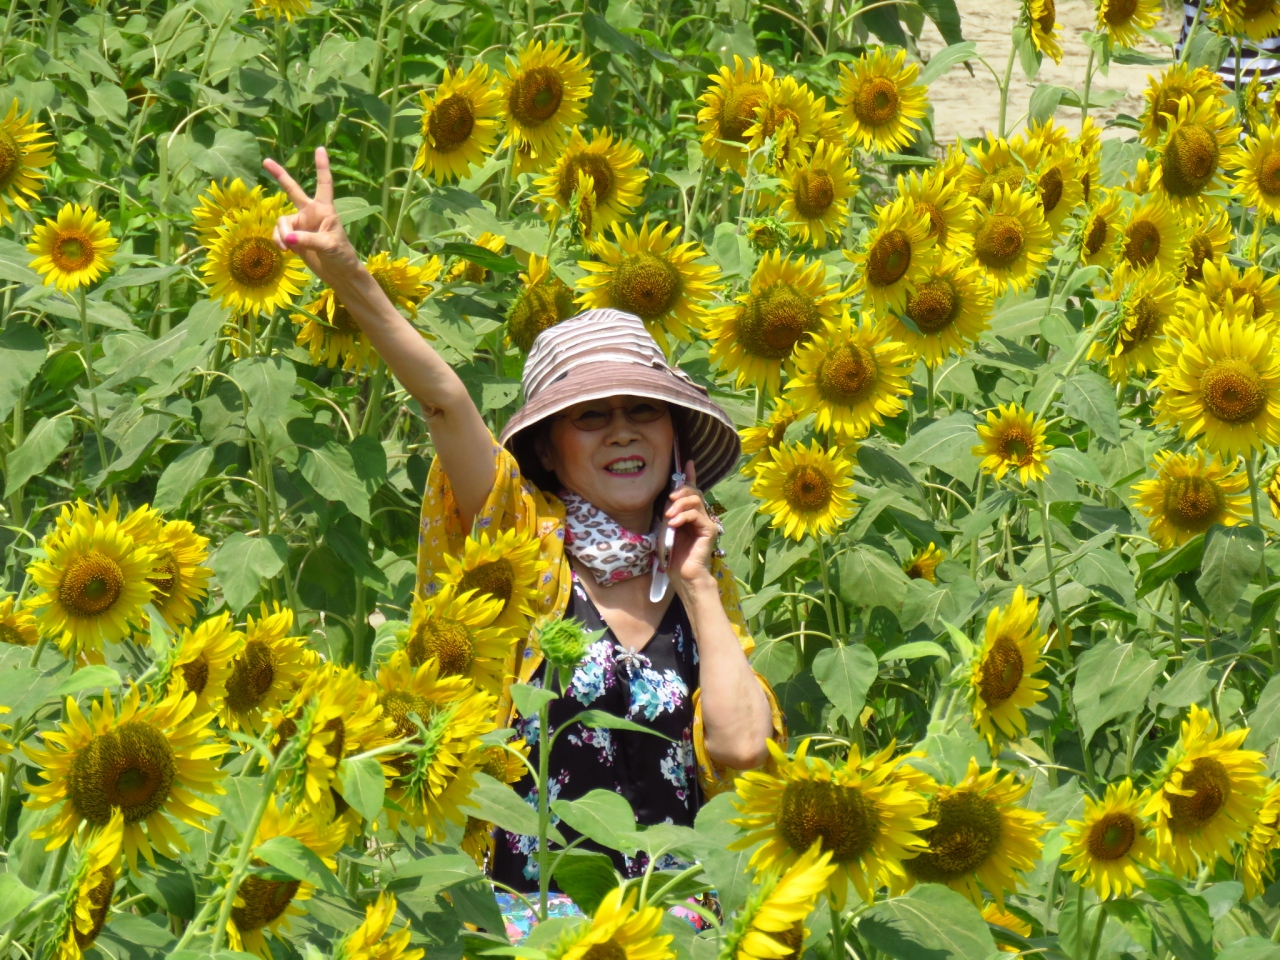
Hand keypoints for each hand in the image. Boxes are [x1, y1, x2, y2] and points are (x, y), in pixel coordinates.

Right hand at [263, 147, 360, 288]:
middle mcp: (311, 213)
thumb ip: (307, 240)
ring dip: (281, 234)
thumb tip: (287, 238)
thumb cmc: (341, 256)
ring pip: (281, 222)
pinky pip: (279, 235)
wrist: (339, 274)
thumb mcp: (328, 246)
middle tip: (266, 161)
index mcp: (324, 210)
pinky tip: (286, 251)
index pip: (324, 184)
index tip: (321, 148)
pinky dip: (279, 242)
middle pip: (293, 190)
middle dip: (280, 176)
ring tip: (289, 248)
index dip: (322, 166)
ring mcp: (300, 225)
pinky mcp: (293, 238)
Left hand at [665, 460, 719, 595]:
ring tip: (669, 517)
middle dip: (680, 490)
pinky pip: (696, 514)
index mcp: (689, 515)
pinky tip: (674, 524)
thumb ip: (669, 512)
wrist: (681, 576)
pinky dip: (683, 516)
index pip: (691, 491)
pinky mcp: (709, 530)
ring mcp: (706, 522)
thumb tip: (671, 496)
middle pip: (694, 491)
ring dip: (679, 504)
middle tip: (669, 499)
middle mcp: (700, 516)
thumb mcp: (665, 528)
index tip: (687, 461)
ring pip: (695, 500)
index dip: (689, 475)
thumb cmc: (672, 555)